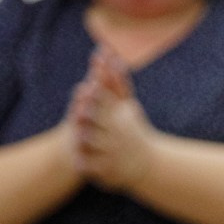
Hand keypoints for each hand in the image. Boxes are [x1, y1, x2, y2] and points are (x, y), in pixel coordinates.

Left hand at [69, 46, 155, 191]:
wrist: (147, 163)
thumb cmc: (132, 129)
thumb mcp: (127, 106)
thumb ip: (116, 82)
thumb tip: (108, 54)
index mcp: (120, 115)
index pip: (108, 101)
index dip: (97, 95)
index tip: (87, 87)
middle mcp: (118, 131)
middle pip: (102, 121)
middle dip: (92, 115)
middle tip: (79, 110)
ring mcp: (113, 150)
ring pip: (97, 143)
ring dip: (87, 138)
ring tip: (77, 135)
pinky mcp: (108, 169)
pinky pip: (94, 165)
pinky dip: (87, 163)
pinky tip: (77, 161)